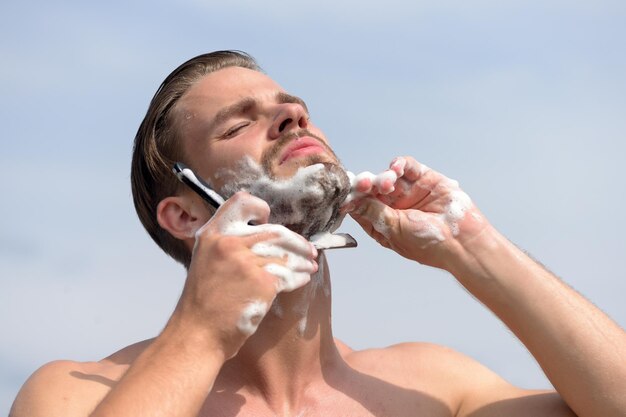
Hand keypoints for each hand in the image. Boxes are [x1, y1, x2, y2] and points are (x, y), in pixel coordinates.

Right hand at [172, 191, 317, 358]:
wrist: (198, 334)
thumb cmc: (203, 303)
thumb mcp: (206, 260)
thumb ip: (228, 244)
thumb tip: (261, 236)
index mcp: (214, 234)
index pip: (241, 202)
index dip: (259, 208)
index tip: (269, 220)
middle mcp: (229, 243)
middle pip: (274, 231)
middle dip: (296, 241)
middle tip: (309, 250)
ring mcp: (246, 262)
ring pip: (285, 253)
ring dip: (302, 260)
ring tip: (310, 265)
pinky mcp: (262, 282)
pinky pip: (289, 274)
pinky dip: (299, 276)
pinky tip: (303, 279)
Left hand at [346, 157, 488, 269]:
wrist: (461, 242)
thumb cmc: (427, 243)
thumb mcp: (393, 229)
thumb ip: (373, 212)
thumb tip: (350, 202)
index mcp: (381, 223)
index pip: (360, 206)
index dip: (352, 198)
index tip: (345, 194)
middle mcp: (393, 206)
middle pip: (370, 189)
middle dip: (364, 185)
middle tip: (362, 184)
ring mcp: (408, 192)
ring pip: (387, 176)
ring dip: (382, 177)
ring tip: (386, 184)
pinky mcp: (424, 179)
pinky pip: (407, 166)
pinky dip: (399, 164)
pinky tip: (396, 169)